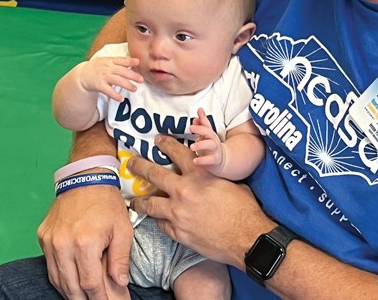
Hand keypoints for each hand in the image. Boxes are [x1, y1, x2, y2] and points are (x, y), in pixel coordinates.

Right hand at [37, 183, 132, 299]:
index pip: (90, 284)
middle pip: (71, 287)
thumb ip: (121, 259)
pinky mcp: (43, 237)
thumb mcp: (123, 229)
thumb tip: (119, 282)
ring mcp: (50, 241)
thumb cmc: (106, 203)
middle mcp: (63, 244)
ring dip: (70, 292)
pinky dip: (60, 277)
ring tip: (82, 297)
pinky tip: (70, 282)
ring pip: (57, 279)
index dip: (99, 299)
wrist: (85, 177)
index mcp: (85, 243)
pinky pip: (50, 265)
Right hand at [79, 57, 142, 102]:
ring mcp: (103, 77)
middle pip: (122, 71)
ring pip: (117, 81)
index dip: (130, 61)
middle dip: (132, 75)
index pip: (121, 60)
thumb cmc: (98, 67)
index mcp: (110, 61)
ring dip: (127, 85)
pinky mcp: (99, 85)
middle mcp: (107, 68)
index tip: (138, 61)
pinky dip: (115, 95)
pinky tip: (121, 99)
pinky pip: (109, 91)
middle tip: (141, 80)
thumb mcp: (107, 61)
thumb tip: (134, 62)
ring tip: (135, 89)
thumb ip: (119, 62)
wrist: (83, 74)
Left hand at [128, 135, 272, 266]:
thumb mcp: (230, 182)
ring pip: (150, 204)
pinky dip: (158, 220)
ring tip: (134, 200)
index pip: (176, 152)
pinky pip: (161, 224)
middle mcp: (183, 191)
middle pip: (153, 174)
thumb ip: (212, 176)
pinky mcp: (178, 233)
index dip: (165, 144)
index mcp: (198, 175)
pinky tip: (157, 219)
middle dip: (139, 166)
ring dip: (140, 200)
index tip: (157, 140)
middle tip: (131, 163)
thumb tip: (208, 174)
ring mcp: (178, 214)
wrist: (246, 237)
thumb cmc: (244, 208)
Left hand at [189, 108, 225, 172]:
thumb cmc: (211, 146)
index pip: (206, 127)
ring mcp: (214, 150)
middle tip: (191, 128)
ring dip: (201, 145)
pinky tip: (195, 161)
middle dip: (201, 129)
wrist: (222, 160)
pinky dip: (202, 160)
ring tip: (192, 147)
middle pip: (210, 133)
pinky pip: (209, 160)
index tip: (191, 124)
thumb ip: (202, 123)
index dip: (199, 124)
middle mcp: (213, 141)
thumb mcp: (207, 134)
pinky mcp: (214, 161)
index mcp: (210, 134)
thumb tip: (199, 110)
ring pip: (210, 145)